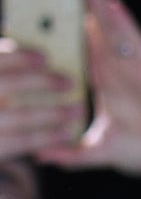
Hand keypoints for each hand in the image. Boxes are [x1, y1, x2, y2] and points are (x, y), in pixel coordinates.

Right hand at [0, 40, 86, 158]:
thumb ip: (9, 75)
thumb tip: (42, 61)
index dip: (18, 57)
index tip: (45, 56)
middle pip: (6, 85)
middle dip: (41, 82)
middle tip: (69, 82)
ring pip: (20, 116)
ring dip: (53, 112)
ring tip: (77, 110)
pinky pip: (22, 142)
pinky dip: (47, 137)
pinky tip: (65, 133)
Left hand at [32, 0, 140, 188]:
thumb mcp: (100, 151)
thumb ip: (71, 152)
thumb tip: (40, 156)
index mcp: (101, 79)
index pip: (77, 41)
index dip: (61, 19)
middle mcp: (116, 66)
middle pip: (92, 22)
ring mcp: (135, 66)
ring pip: (111, 24)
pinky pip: (137, 44)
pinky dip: (125, 24)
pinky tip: (111, 5)